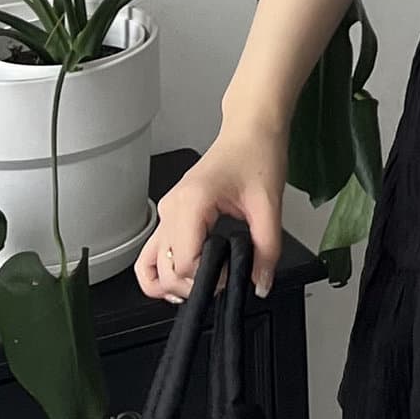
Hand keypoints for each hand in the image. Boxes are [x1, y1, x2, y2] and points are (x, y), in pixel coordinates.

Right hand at [135, 117, 286, 303]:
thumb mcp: (269, 206)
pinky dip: (163, 271)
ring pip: (150, 264)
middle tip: (222, 283)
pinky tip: (184, 280)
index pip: (184, 263)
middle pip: (164, 269)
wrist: (251, 132)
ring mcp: (168, 211)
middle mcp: (172, 208)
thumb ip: (267, 249)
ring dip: (170, 284)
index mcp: (192, 203)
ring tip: (200, 287)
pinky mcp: (172, 214)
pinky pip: (154, 251)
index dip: (208, 280)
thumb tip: (260, 283)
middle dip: (191, 286)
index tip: (231, 278)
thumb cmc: (256, 155)